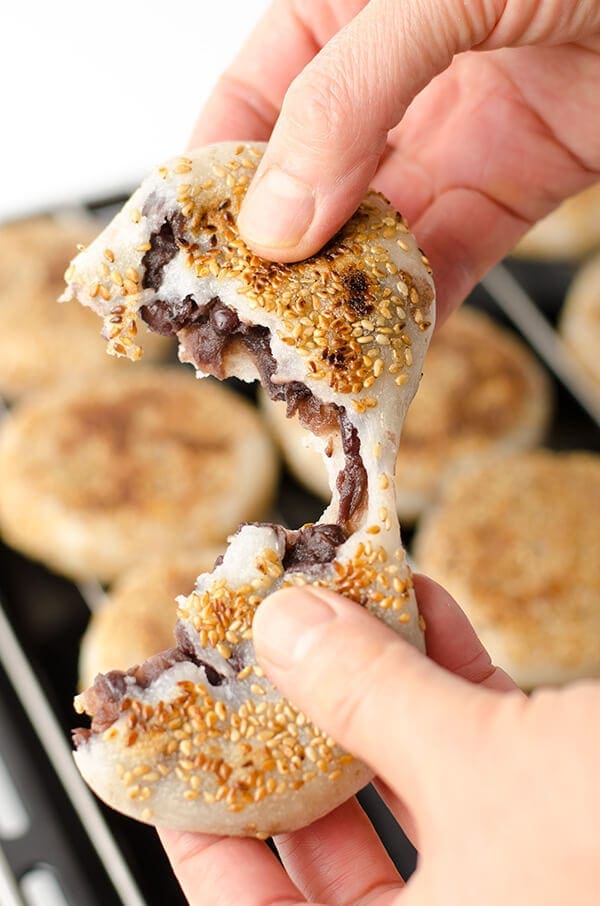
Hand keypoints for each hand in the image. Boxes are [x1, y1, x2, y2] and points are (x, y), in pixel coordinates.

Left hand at [158, 576, 599, 904]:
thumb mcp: (486, 770)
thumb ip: (372, 698)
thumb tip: (286, 629)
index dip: (207, 843)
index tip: (177, 764)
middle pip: (333, 850)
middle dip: (297, 732)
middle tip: (262, 658)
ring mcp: (518, 886)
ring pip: (413, 792)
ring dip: (377, 689)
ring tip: (338, 609)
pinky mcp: (563, 829)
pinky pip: (480, 761)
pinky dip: (450, 684)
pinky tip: (420, 611)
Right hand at [190, 0, 599, 321]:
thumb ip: (352, 93)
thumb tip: (278, 214)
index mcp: (347, 4)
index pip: (253, 97)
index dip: (215, 175)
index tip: (189, 251)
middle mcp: (393, 72)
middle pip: (310, 177)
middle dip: (277, 254)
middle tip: (247, 325)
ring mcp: (456, 125)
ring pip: (378, 227)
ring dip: (345, 292)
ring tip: (310, 352)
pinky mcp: (520, 174)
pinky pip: (455, 251)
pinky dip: (421, 302)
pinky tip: (388, 343)